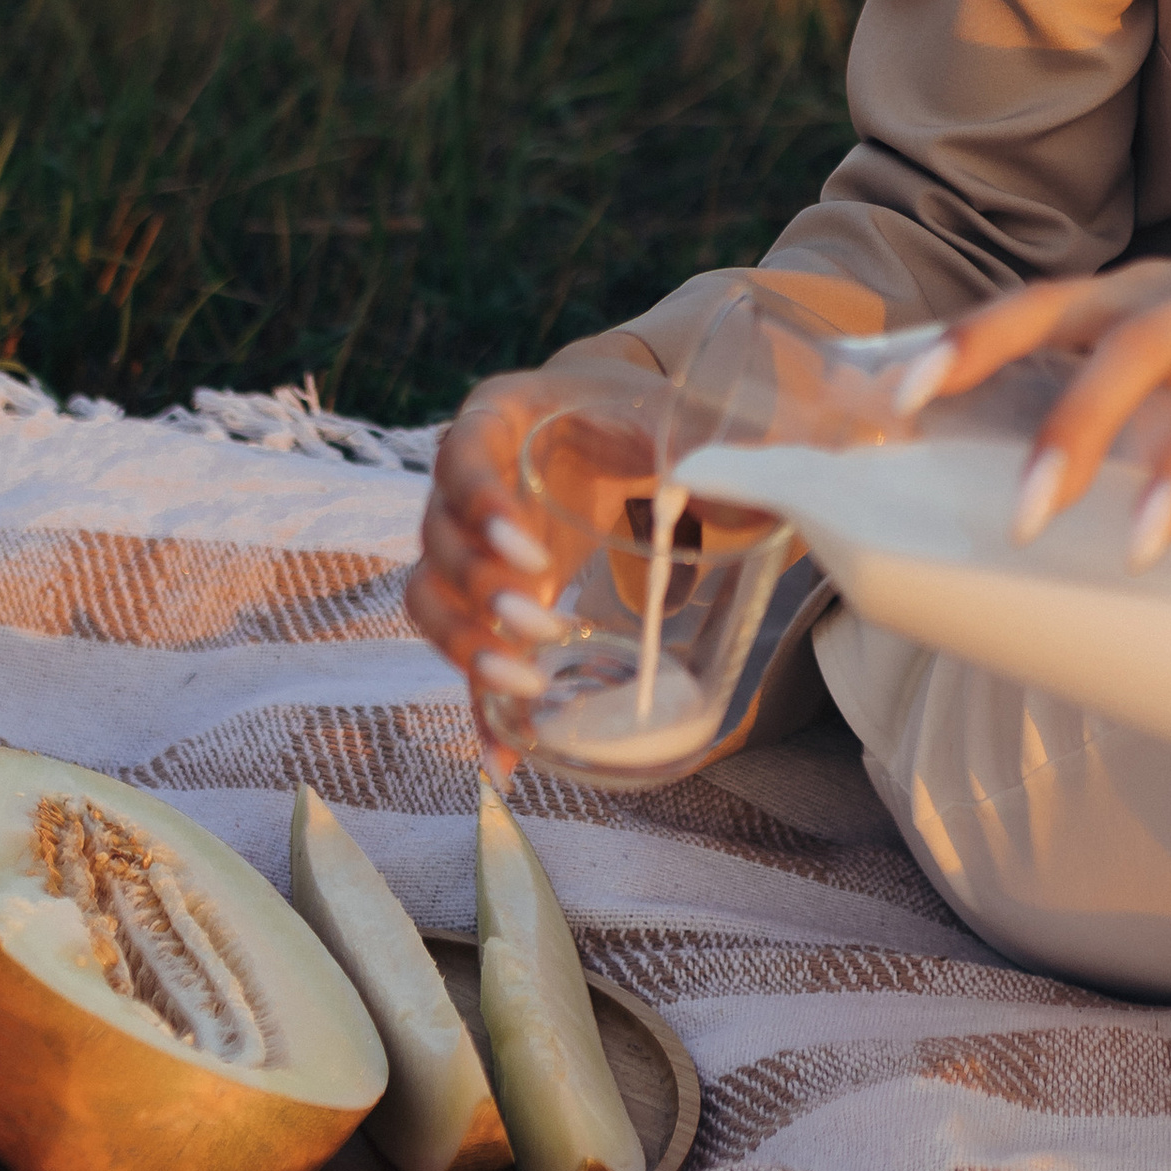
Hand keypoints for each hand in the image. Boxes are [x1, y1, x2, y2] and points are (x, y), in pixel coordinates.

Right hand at [406, 336, 666, 769]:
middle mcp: (464, 482)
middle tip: (538, 621)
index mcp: (499, 418)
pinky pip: (468, 652)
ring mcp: (467, 543)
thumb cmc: (635, 411)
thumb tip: (739, 494)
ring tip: (523, 687)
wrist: (616, 424)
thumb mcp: (666, 411)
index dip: (479, 503)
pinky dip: (479, 707)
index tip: (525, 548)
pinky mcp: (486, 597)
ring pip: (431, 598)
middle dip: (480, 590)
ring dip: (465, 647)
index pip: (461, 454)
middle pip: (437, 540)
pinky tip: (502, 759)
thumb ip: (700, 442)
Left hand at [902, 214, 1170, 566]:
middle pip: (1128, 347)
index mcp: (1142, 296)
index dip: (975, 340)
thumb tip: (991, 495)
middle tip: (1026, 517)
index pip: (1045, 305)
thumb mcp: (1168, 340)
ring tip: (1142, 547)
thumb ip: (1100, 396)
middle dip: (1073, 427)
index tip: (908, 395)